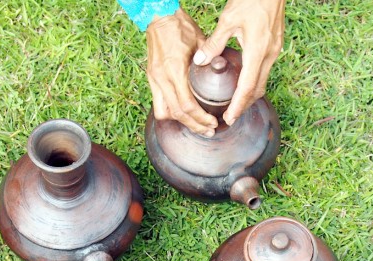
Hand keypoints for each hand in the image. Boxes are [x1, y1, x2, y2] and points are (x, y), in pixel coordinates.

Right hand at [147, 9, 217, 136]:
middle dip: (194, 125)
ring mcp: (154, 80)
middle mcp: (162, 78)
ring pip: (164, 112)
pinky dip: (171, 113)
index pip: (187, 105)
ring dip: (180, 122)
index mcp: (174, 70)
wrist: (159, 17)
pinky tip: (183, 114)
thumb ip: (210, 57)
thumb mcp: (199, 40)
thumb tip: (221, 69)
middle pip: (177, 114)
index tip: (212, 122)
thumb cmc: (180, 27)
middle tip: (208, 130)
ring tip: (196, 125)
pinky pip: (158, 104)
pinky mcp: (152, 79)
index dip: (200, 118)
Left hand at [193, 0, 284, 125]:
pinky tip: (243, 81)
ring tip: (236, 103)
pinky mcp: (275, 46)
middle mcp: (269, 54)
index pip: (247, 87)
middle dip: (244, 105)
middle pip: (257, 89)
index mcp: (257, 50)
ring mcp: (274, 51)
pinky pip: (265, 70)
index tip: (229, 117)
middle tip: (231, 116)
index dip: (238, 105)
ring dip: (250, 94)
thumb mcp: (228, 19)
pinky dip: (254, 81)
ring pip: (263, 81)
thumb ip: (214, 43)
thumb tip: (200, 61)